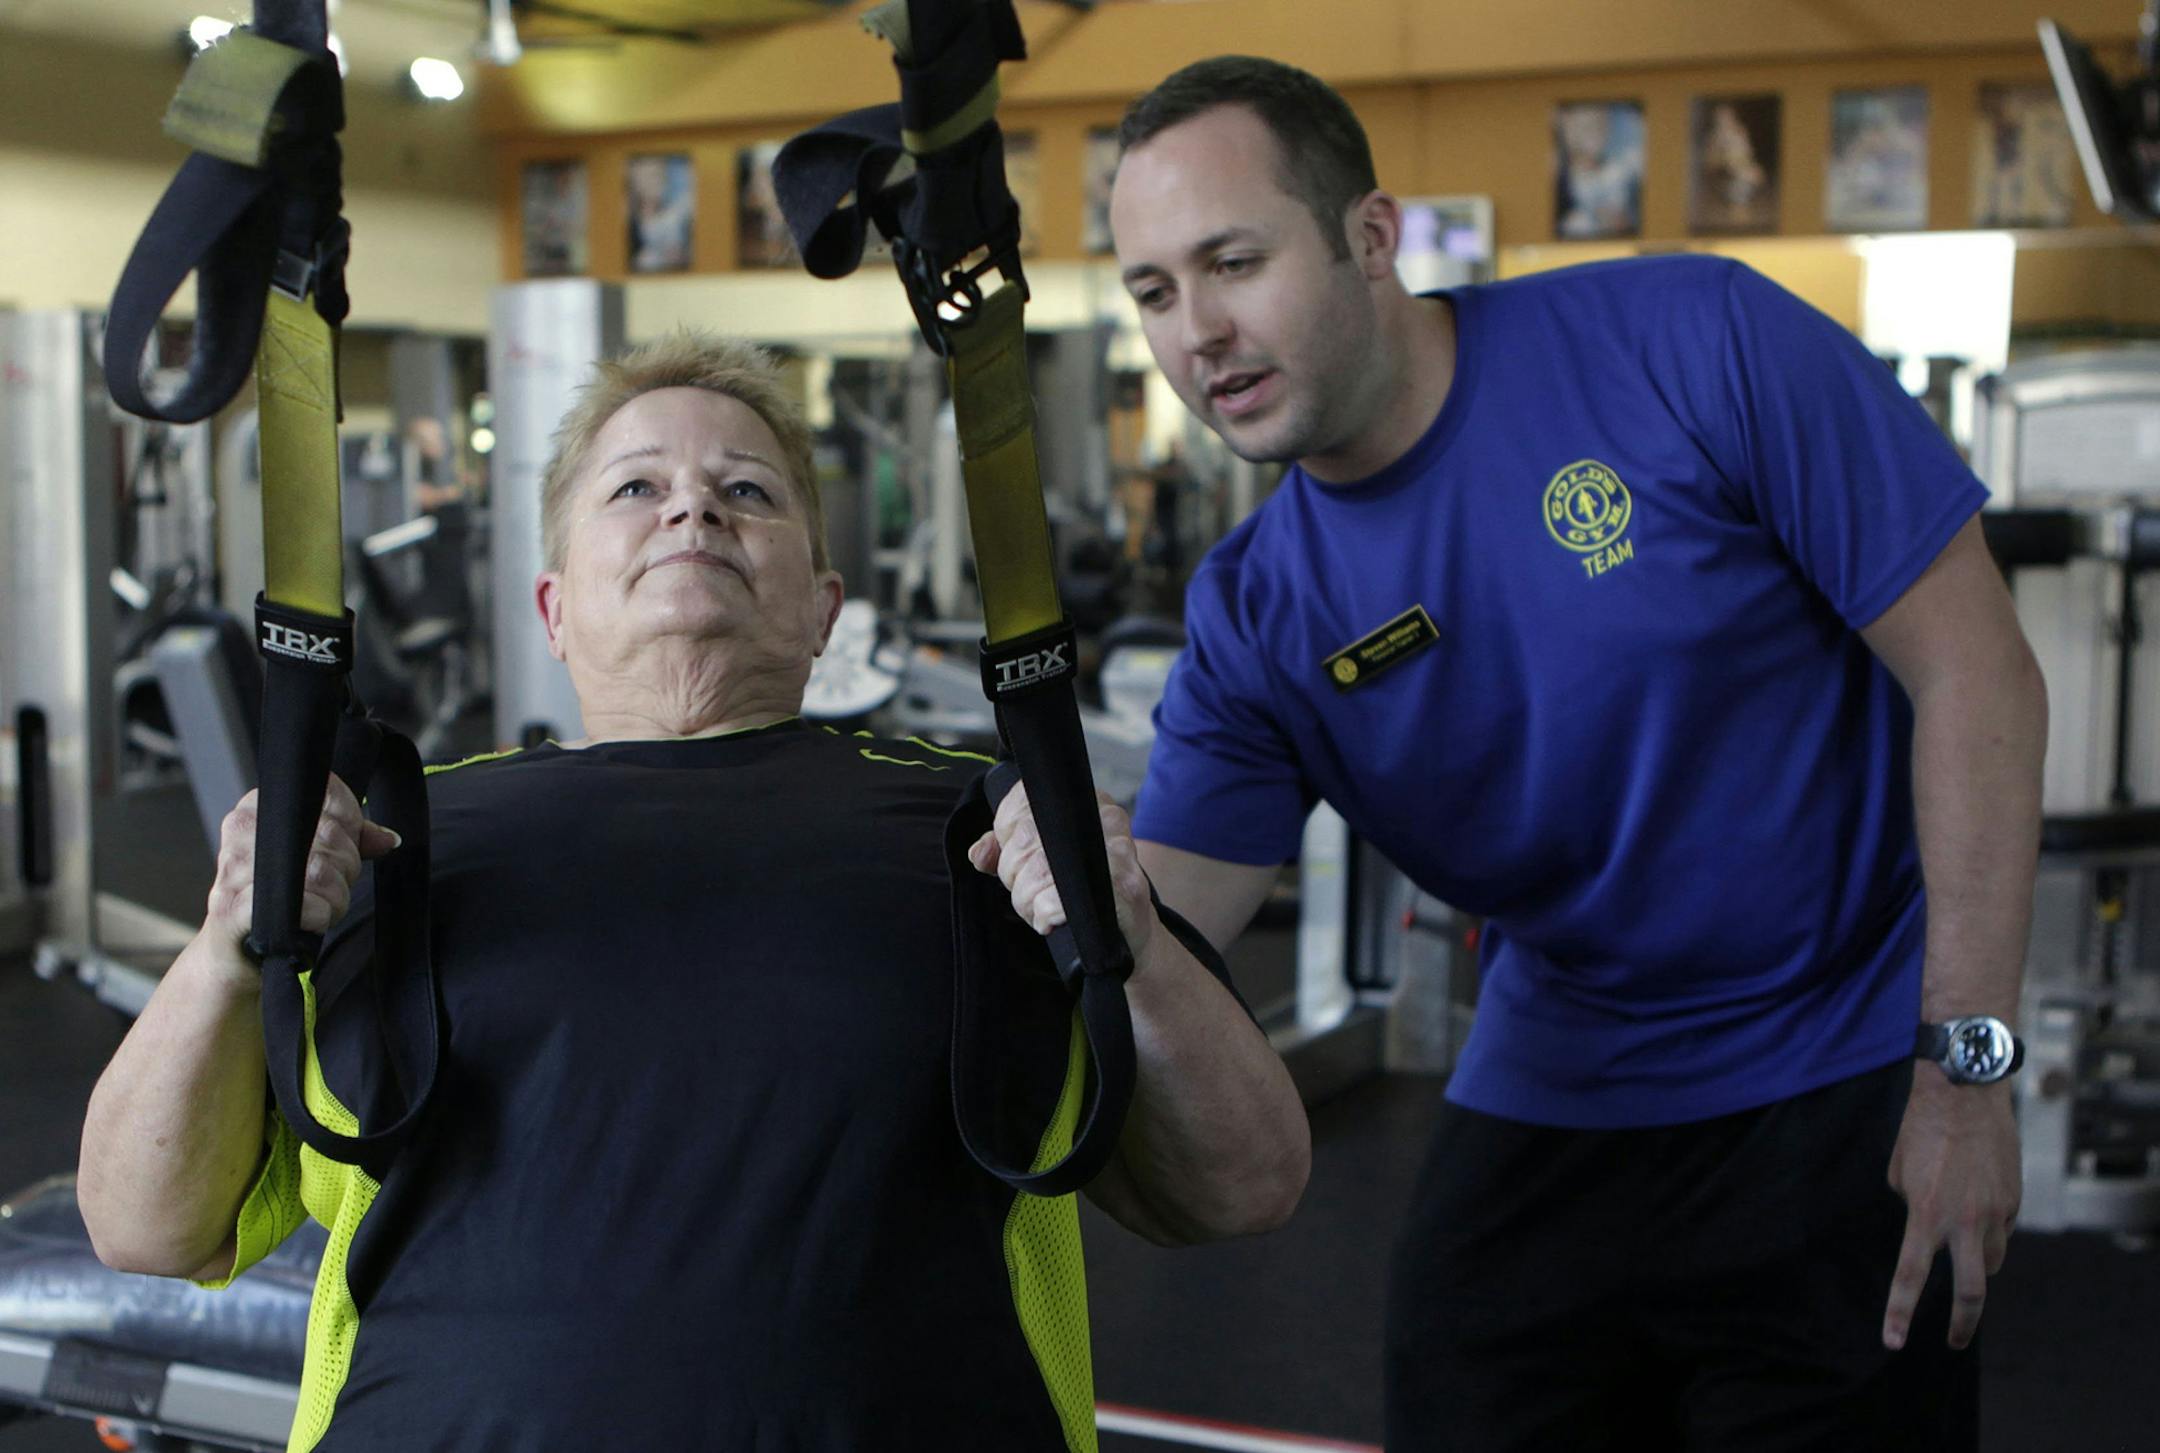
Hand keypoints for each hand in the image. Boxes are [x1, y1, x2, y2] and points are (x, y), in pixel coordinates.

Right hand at [202, 776, 400, 959]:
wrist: (231, 953)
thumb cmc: (275, 901)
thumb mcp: (311, 861)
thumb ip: (350, 842)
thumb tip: (388, 839)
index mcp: (256, 808)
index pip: (327, 794)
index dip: (349, 826)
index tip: (340, 850)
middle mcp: (243, 831)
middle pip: (331, 834)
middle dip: (345, 869)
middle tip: (327, 888)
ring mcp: (236, 869)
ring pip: (321, 871)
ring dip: (335, 899)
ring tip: (318, 908)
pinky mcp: (236, 908)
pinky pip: (303, 905)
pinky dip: (318, 916)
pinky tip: (309, 922)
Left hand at [966, 781, 1155, 965]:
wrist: (1132, 931)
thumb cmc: (1086, 892)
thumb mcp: (1045, 861)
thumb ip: (1008, 849)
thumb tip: (979, 853)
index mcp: (1085, 801)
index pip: (1023, 802)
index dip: (1008, 836)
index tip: (1018, 858)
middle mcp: (1105, 818)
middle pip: (1025, 841)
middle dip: (1015, 877)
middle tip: (1030, 892)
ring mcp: (1118, 853)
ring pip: (1038, 872)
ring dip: (1028, 902)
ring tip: (1043, 909)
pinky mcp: (1124, 889)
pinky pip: (1058, 900)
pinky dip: (1046, 914)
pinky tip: (1053, 920)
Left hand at [1882, 1069, 2020, 1350]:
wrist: (1966, 1093)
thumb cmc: (1922, 1128)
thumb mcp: (1900, 1173)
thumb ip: (1914, 1209)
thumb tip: (1931, 1229)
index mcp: (1927, 1215)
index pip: (1911, 1276)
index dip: (1900, 1313)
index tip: (1893, 1342)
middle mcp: (1965, 1221)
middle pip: (1971, 1292)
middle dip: (1963, 1324)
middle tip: (1954, 1341)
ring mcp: (1996, 1214)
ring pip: (1991, 1263)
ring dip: (1976, 1267)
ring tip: (1961, 1252)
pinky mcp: (2015, 1202)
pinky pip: (2002, 1231)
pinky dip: (1988, 1232)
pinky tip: (1977, 1208)